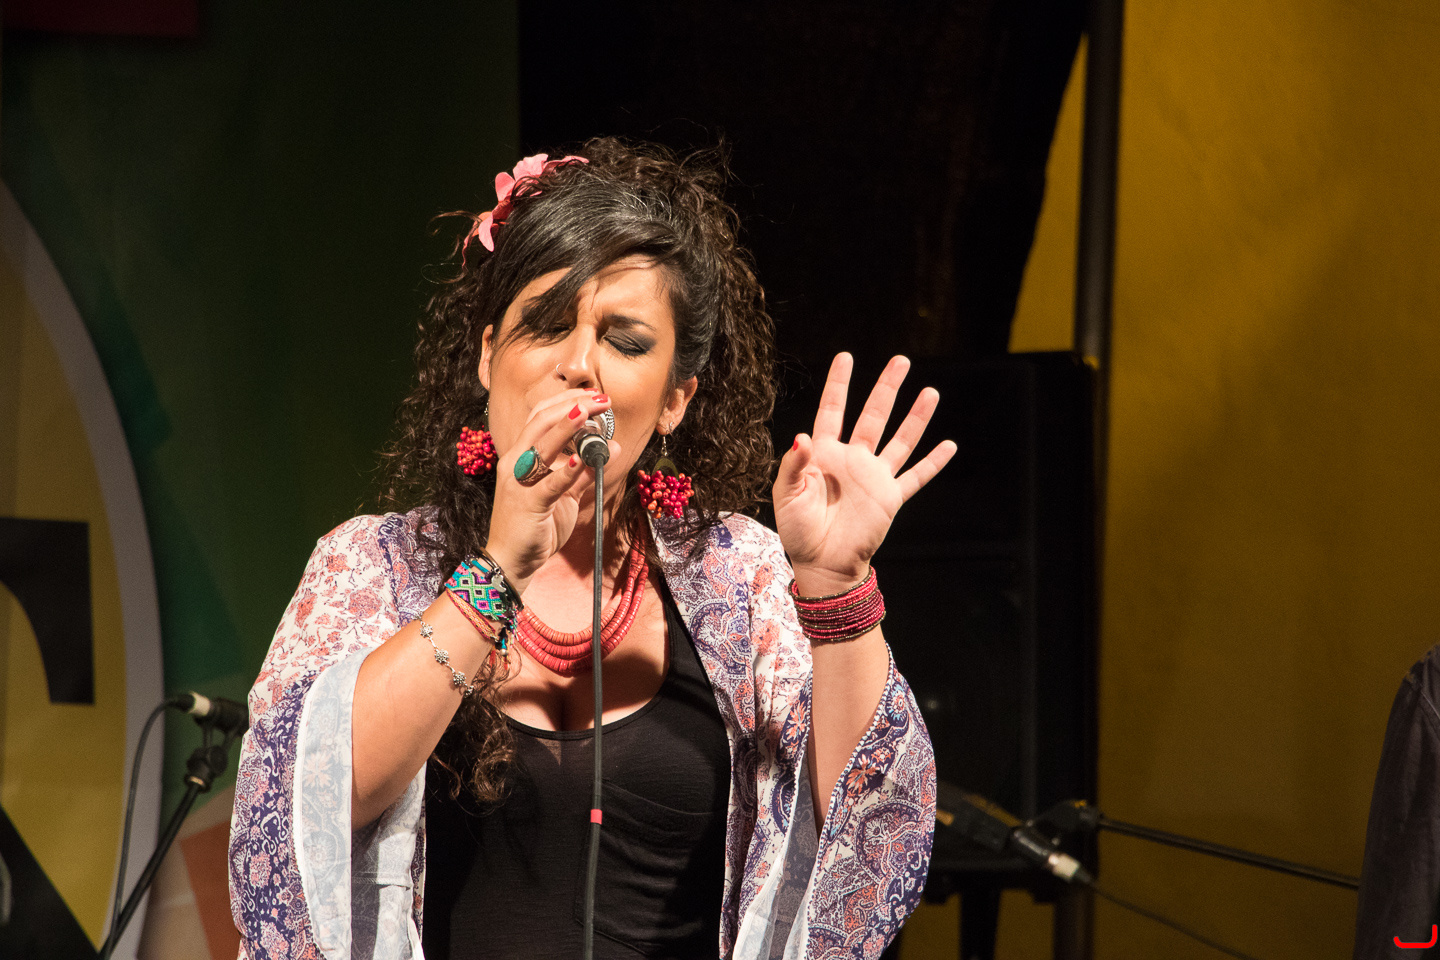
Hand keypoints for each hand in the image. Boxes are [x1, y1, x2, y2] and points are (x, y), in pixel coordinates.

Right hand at [484, 390, 618, 592]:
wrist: (510, 560)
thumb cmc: (534, 526)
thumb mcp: (564, 495)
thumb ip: (585, 472)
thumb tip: (612, 449)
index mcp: (522, 456)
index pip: (541, 416)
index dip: (567, 401)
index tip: (594, 396)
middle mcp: (516, 463)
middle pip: (541, 421)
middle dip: (572, 405)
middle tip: (600, 399)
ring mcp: (519, 482)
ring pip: (542, 445)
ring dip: (567, 426)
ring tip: (587, 411)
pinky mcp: (528, 503)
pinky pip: (550, 483)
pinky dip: (567, 470)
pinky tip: (583, 459)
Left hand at [774, 353, 956, 596]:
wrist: (822, 563)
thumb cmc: (798, 530)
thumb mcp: (786, 495)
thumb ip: (793, 465)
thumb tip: (801, 436)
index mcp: (824, 454)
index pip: (832, 410)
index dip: (838, 384)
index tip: (846, 357)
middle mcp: (852, 459)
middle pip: (873, 415)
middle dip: (887, 388)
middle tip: (901, 360)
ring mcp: (873, 477)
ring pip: (900, 439)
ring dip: (916, 417)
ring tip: (930, 392)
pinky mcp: (890, 497)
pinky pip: (915, 476)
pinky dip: (933, 462)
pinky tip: (949, 446)